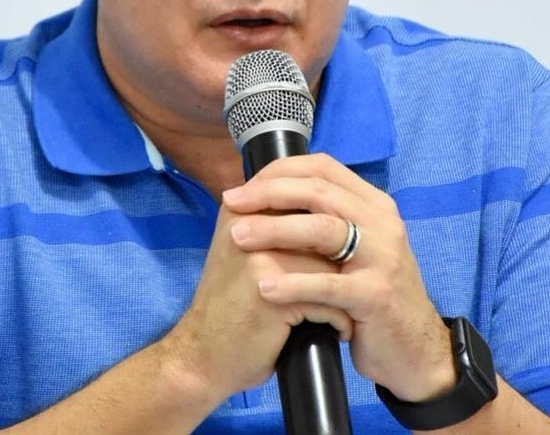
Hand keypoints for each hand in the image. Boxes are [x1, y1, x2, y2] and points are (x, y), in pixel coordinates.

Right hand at [164, 196, 343, 399]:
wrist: (202, 353)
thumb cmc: (232, 303)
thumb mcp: (243, 251)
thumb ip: (274, 225)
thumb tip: (333, 209)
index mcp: (241, 211)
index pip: (300, 197)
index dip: (325, 226)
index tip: (331, 256)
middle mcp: (248, 227)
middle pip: (321, 230)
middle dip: (340, 262)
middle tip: (347, 286)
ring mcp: (259, 259)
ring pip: (330, 266)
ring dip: (344, 293)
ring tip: (344, 310)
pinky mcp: (271, 295)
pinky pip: (328, 300)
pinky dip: (338, 320)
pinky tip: (335, 332)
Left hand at [221, 153, 456, 401]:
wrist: (413, 350)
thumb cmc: (369, 293)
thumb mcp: (354, 246)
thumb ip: (324, 217)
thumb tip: (266, 192)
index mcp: (373, 204)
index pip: (323, 168)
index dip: (279, 172)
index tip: (243, 186)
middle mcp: (382, 222)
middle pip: (319, 192)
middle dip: (269, 194)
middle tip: (232, 203)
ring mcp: (383, 257)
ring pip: (323, 229)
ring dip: (274, 229)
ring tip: (237, 236)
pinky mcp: (377, 295)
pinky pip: (328, 284)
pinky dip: (293, 284)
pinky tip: (264, 286)